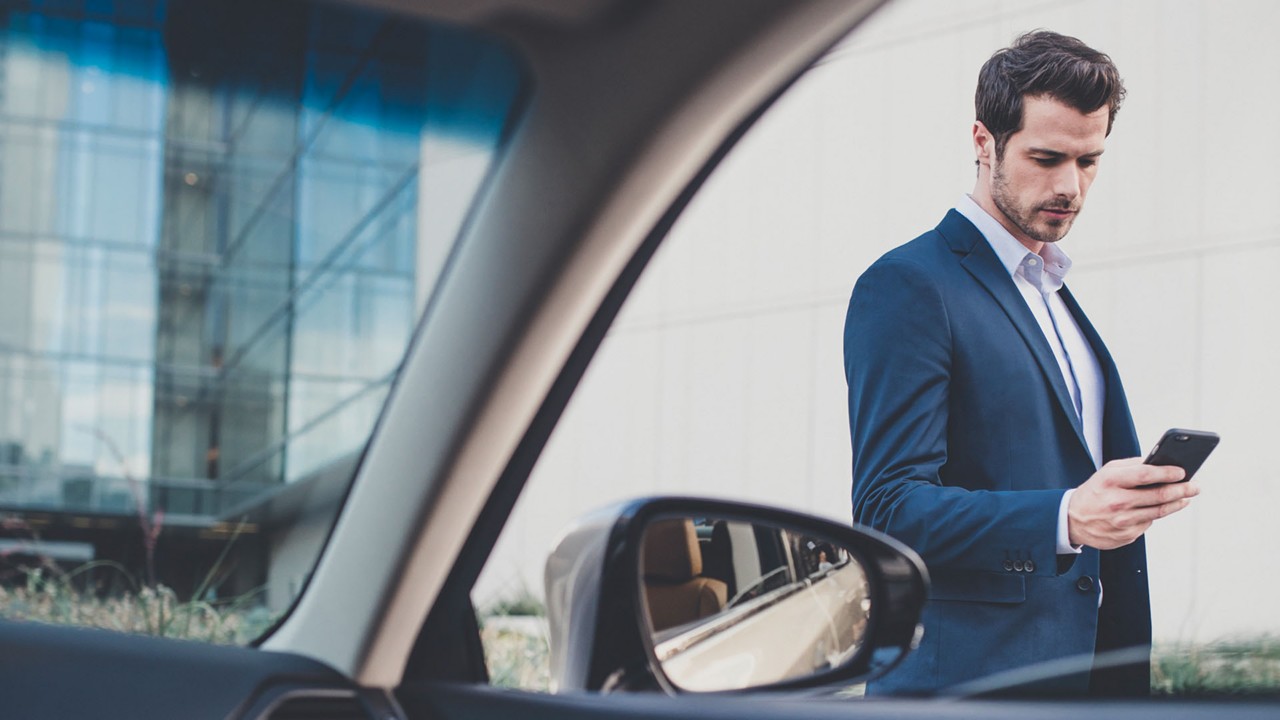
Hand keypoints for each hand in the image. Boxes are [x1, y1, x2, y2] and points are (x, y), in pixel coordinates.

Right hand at [1067, 457, 1198, 549]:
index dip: (1167, 472)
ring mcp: (1122, 521)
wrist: (1072, 520)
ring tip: (1186, 497)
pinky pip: (1148, 523)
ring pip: (1159, 512)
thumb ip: (1132, 466)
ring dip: (1177, 503)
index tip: (1183, 472)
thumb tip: (1160, 463)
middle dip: (1182, 490)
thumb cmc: (1094, 491)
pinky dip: (1155, 515)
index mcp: (1110, 481)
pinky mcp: (1126, 536)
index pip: (1145, 474)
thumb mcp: (1107, 472)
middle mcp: (1117, 502)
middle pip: (1159, 496)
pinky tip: (1158, 509)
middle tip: (1195, 486)